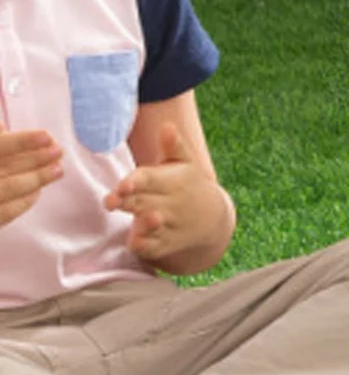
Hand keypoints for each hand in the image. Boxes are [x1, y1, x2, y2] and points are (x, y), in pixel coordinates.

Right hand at [0, 130, 62, 226]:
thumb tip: (2, 129)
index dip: (21, 141)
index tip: (46, 135)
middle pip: (6, 167)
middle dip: (35, 159)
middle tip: (59, 151)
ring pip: (8, 189)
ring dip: (36, 179)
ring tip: (58, 169)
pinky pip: (5, 213)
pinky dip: (24, 201)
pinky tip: (38, 191)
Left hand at [103, 121, 231, 265]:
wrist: (212, 220)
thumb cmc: (188, 185)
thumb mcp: (185, 164)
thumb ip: (173, 146)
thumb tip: (167, 126)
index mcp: (171, 181)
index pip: (150, 179)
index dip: (136, 181)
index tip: (123, 184)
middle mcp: (170, 203)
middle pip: (143, 201)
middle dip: (127, 201)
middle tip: (110, 202)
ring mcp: (169, 225)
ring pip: (153, 225)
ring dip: (146, 224)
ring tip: (140, 220)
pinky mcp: (165, 244)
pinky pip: (152, 248)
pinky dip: (145, 246)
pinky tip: (135, 242)